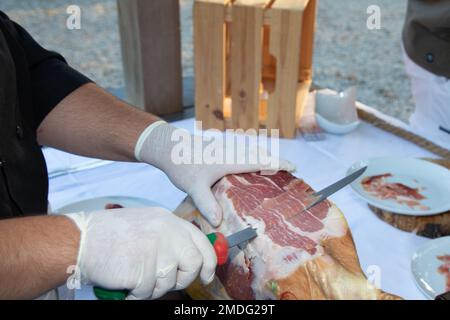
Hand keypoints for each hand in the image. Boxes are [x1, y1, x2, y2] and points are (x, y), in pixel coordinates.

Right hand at [65, 207, 215, 299]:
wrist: (82, 238)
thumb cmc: (110, 234)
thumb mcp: (147, 224)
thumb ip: (169, 236)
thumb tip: (188, 257)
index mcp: (169, 221)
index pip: (201, 243)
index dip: (209, 263)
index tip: (208, 276)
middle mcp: (168, 233)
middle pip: (194, 263)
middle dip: (183, 279)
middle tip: (166, 282)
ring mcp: (157, 250)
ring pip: (169, 282)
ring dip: (152, 287)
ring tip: (135, 277)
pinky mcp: (144, 269)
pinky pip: (148, 292)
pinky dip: (136, 294)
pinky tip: (125, 283)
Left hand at [135, 121, 295, 226]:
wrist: (168, 146)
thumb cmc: (182, 164)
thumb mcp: (193, 186)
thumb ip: (206, 203)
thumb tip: (218, 221)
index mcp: (230, 160)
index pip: (260, 161)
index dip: (278, 164)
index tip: (294, 166)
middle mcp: (231, 152)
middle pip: (259, 154)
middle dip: (275, 161)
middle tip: (289, 170)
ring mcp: (225, 149)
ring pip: (251, 152)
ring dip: (264, 158)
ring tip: (274, 169)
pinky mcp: (219, 150)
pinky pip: (242, 153)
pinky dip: (251, 157)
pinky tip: (248, 167)